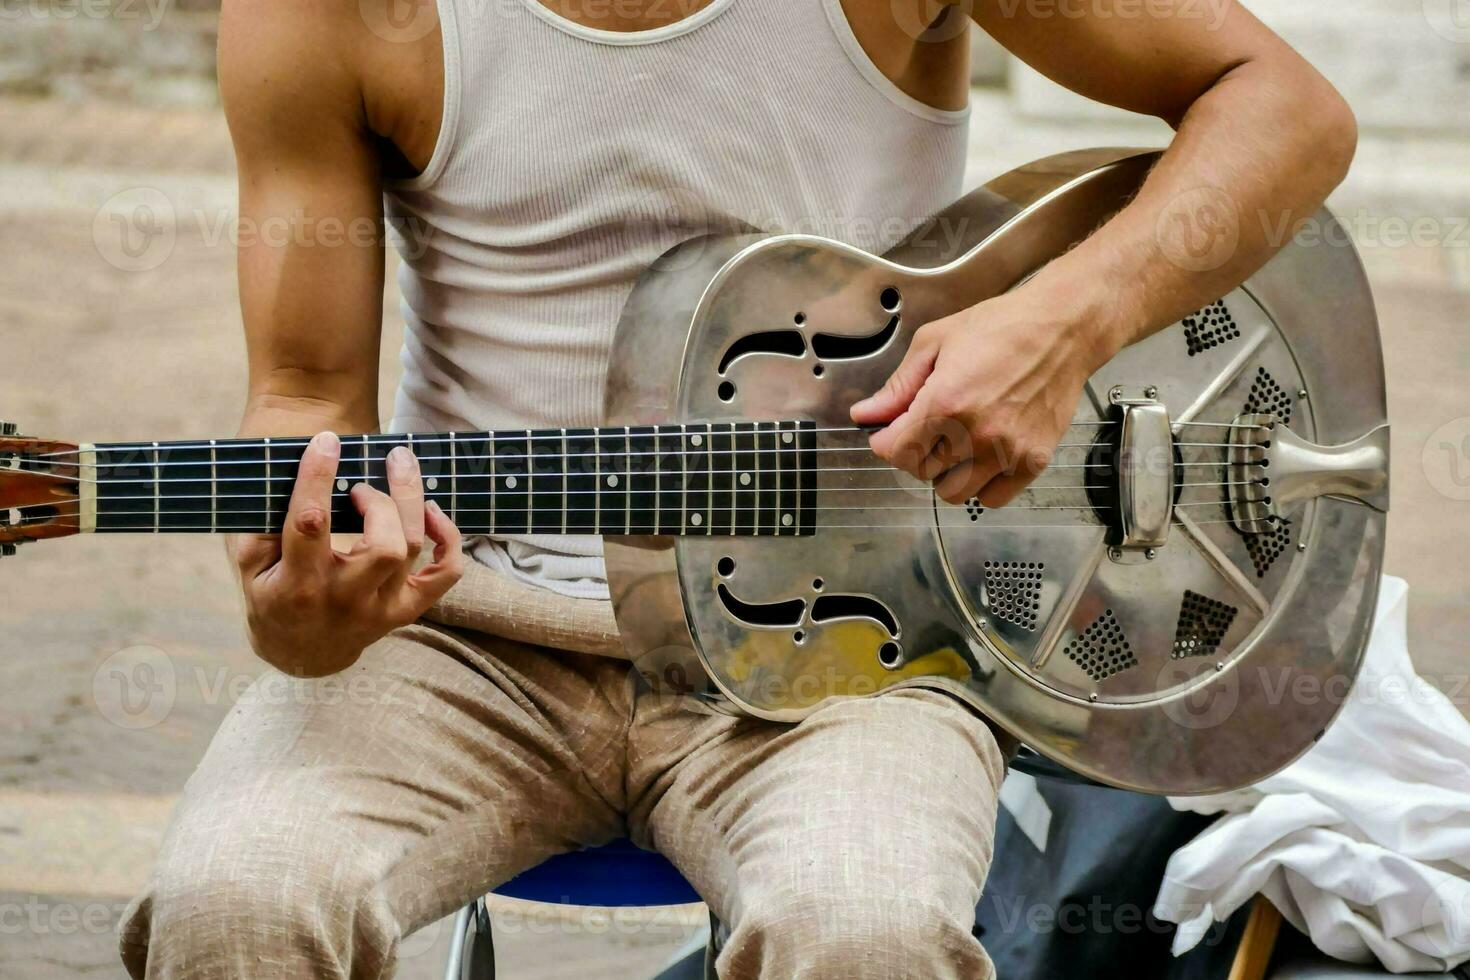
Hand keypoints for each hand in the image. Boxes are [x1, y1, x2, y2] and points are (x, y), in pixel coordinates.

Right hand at [231, 431, 464, 676]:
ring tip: (399, 468)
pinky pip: (447, 573)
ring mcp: (382, 608)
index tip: (327, 441)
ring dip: (412, 501)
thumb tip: (296, 475)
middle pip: (384, 544)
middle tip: (364, 482)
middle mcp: (345, 600)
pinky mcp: (407, 610)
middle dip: (381, 499)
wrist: (302, 654)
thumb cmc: (273, 597)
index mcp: (298, 586)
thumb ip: (265, 525)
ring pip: (413, 549)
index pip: (311, 525)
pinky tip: (432, 511)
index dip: (319, 478)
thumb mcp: (251, 566)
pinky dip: (449, 538)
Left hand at [851, 290, 1108, 507]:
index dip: (885, 442)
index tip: (888, 433)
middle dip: (915, 452)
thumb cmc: (1002, 327)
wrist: (1063, 329)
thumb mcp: (935, 342)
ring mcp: (1006, 452)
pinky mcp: (1033, 461)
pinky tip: (981, 458)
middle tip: (926, 429)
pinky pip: (992, 498)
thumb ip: (897, 386)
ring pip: (954, 491)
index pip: (896, 450)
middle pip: (921, 471)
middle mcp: (975, 434)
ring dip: (945, 473)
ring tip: (955, 443)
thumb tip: (865, 414)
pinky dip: (980, 485)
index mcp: (945, 403)